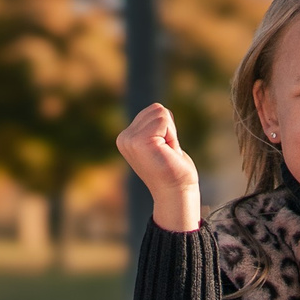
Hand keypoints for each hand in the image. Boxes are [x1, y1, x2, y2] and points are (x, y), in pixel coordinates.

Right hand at [117, 103, 200, 231]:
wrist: (176, 192)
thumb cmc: (172, 169)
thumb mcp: (159, 142)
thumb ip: (153, 126)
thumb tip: (157, 107)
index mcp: (125, 138)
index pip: (152, 110)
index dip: (166, 129)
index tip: (163, 150)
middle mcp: (123, 138)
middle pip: (156, 109)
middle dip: (169, 129)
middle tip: (167, 152)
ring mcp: (130, 140)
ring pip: (160, 112)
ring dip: (171, 133)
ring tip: (167, 153)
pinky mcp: (140, 141)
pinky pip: (164, 120)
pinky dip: (172, 135)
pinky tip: (168, 152)